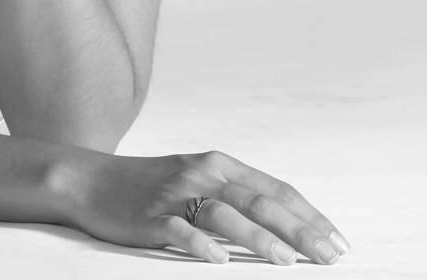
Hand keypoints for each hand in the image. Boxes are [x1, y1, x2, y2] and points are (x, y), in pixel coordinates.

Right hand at [70, 148, 350, 264]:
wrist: (89, 180)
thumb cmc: (147, 185)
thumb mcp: (194, 178)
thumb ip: (234, 194)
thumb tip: (286, 226)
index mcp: (217, 165)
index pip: (275, 190)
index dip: (309, 216)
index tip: (337, 241)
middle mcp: (200, 175)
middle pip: (258, 202)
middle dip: (299, 231)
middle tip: (328, 256)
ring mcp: (174, 195)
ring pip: (225, 214)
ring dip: (258, 238)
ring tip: (286, 261)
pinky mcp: (149, 217)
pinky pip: (179, 230)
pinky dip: (201, 244)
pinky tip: (219, 259)